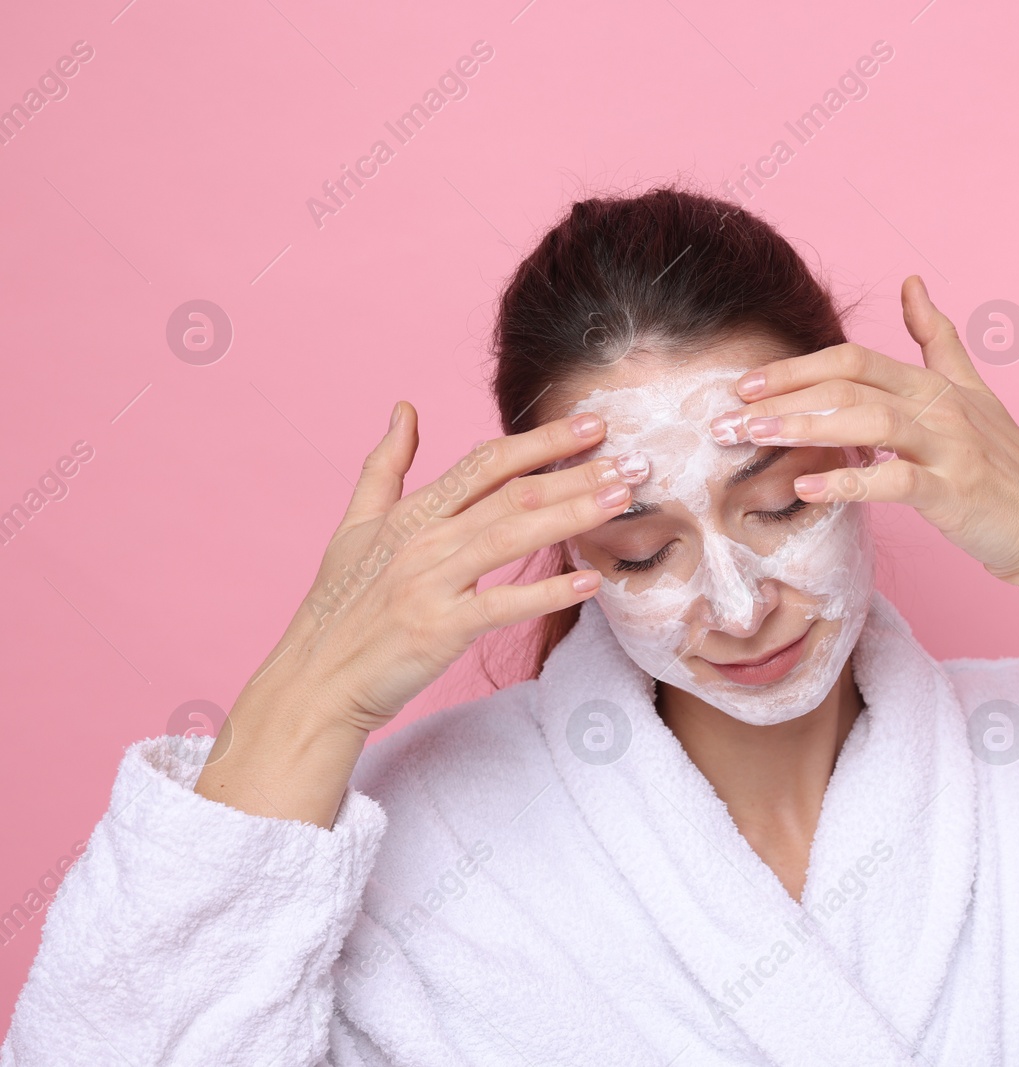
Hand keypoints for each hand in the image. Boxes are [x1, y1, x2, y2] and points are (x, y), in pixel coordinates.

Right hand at [195, 403, 642, 825]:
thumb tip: (405, 409)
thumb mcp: (355, 527)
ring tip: (622, 499)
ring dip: (572, 514)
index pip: (486, 463)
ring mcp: (430, 583)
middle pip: (510, 493)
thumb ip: (385, 466)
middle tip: (632, 458)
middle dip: (575, 472)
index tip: (591, 424)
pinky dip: (547, 591)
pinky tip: (591, 582)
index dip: (541, 440)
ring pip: (512, 536)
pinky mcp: (439, 630)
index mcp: (410, 513)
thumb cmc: (339, 608)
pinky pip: (503, 604)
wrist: (313, 683)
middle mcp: (422, 539)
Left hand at [709, 276, 1018, 721]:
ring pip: (868, 422)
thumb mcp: (974, 393)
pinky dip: (849, 481)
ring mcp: (950, 448)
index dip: (798, 367)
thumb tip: (913, 282)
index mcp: (937, 384)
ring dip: (803, 428)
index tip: (746, 382)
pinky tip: (808, 488)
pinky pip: (895, 481)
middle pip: (852, 382)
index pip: (855, 360)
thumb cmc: (1008, 468)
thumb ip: (938, 339)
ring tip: (753, 439)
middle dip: (784, 394)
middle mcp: (942, 407)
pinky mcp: (956, 493)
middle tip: (727, 412)